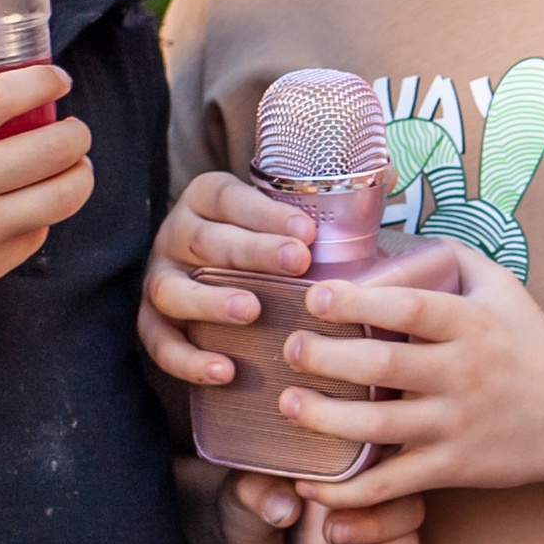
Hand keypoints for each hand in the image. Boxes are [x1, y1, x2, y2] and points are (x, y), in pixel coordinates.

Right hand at [0, 65, 93, 312]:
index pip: (1, 98)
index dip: (40, 81)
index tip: (56, 78)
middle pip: (52, 148)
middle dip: (77, 134)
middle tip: (74, 131)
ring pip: (64, 195)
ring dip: (80, 175)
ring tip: (75, 166)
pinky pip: (36, 233)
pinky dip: (40, 216)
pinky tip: (30, 206)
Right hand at [139, 171, 316, 385]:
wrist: (224, 274)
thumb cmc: (271, 241)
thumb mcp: (292, 213)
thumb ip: (335, 196)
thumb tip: (391, 173)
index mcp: (208, 200)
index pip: (230, 198)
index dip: (266, 213)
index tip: (307, 230)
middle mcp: (177, 236)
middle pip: (207, 241)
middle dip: (252, 251)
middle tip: (295, 262)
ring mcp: (161, 279)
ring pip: (173, 290)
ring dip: (211, 301)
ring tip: (252, 311)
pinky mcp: (152, 322)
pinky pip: (159, 342)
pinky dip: (187, 359)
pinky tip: (224, 370)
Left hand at [219, 470, 426, 543]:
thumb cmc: (251, 509)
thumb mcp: (245, 495)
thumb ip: (260, 492)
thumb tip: (284, 507)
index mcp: (358, 472)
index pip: (389, 470)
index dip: (369, 488)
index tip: (330, 504)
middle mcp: (379, 504)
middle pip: (407, 511)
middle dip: (373, 527)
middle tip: (331, 535)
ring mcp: (381, 543)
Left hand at [273, 244, 543, 506]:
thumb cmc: (534, 345)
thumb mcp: (504, 288)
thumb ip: (452, 258)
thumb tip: (391, 236)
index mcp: (472, 324)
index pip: (411, 308)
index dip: (358, 300)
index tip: (315, 296)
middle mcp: (464, 373)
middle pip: (383, 365)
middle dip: (325, 357)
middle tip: (290, 347)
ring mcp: (458, 424)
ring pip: (379, 426)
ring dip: (324, 418)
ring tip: (288, 404)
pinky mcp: (454, 467)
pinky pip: (391, 483)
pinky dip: (347, 491)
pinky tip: (310, 482)